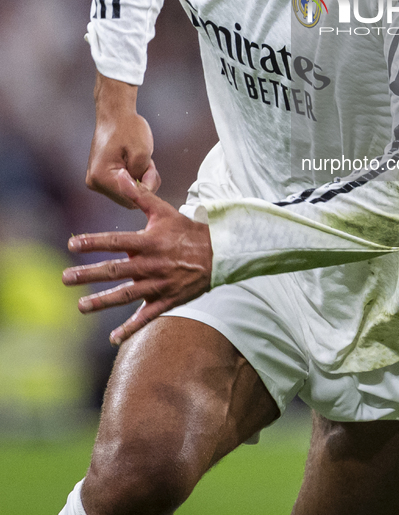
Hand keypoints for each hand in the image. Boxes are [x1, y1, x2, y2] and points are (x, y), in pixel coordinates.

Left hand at [63, 170, 211, 345]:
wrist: (218, 253)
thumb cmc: (186, 231)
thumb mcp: (163, 210)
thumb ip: (139, 195)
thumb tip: (121, 175)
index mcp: (149, 242)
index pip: (116, 242)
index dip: (94, 242)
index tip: (72, 244)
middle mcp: (151, 264)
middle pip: (115, 270)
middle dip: (89, 274)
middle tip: (65, 278)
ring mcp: (159, 284)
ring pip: (126, 295)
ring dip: (102, 302)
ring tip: (81, 306)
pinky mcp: (167, 300)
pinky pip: (146, 316)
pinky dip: (130, 328)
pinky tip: (113, 339)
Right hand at [86, 73, 160, 208]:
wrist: (115, 114)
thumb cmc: (127, 127)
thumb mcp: (142, 152)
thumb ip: (143, 176)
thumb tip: (141, 192)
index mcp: (101, 177)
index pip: (129, 198)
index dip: (145, 187)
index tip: (150, 169)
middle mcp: (95, 182)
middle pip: (128, 198)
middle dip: (142, 183)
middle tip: (147, 163)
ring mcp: (97, 181)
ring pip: (127, 193)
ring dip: (139, 180)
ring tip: (141, 160)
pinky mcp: (102, 177)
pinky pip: (123, 186)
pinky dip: (134, 178)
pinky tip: (135, 163)